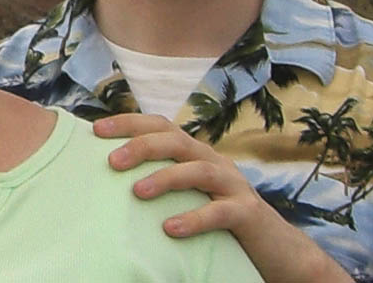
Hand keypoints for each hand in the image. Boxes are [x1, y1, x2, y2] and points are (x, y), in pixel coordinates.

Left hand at [94, 113, 351, 282]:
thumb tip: (109, 177)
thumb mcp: (188, 194)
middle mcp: (213, 160)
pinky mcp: (248, 213)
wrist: (276, 248)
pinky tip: (169, 229)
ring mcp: (233, 184)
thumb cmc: (219, 220)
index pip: (160, 125)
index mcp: (195, 153)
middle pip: (176, 140)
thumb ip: (160, 181)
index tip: (96, 129)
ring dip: (165, 178)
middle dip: (142, 146)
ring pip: (198, 170)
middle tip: (112, 161)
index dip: (129, 123)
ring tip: (137, 192)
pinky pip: (220, 212)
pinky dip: (194, 218)